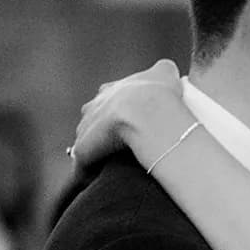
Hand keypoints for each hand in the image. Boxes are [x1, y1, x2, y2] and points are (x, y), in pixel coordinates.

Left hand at [72, 59, 187, 171]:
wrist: (147, 114)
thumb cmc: (160, 94)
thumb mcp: (165, 72)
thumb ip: (163, 70)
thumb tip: (167, 70)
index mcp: (112, 89)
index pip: (107, 96)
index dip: (116, 107)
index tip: (127, 118)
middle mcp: (94, 106)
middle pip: (92, 117)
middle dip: (100, 126)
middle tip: (117, 140)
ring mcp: (86, 128)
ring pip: (87, 140)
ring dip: (96, 150)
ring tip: (110, 163)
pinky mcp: (84, 151)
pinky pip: (83, 165)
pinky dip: (89, 172)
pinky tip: (100, 179)